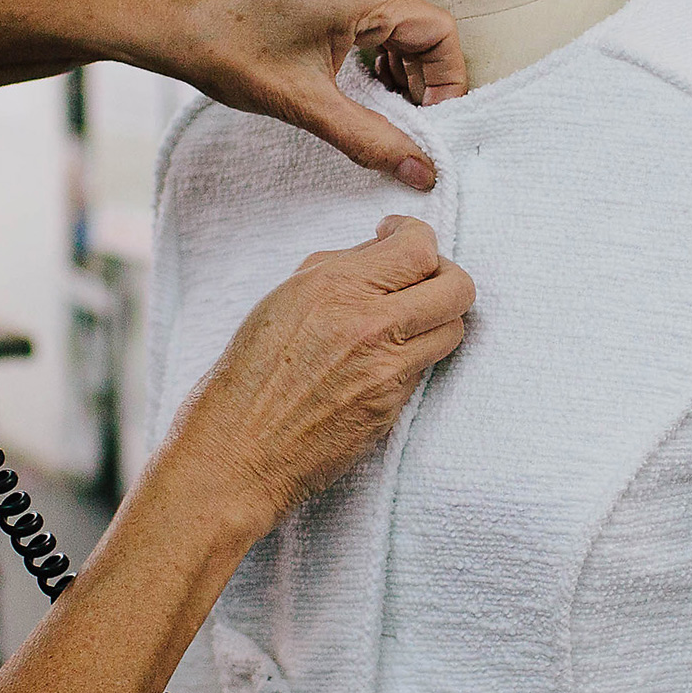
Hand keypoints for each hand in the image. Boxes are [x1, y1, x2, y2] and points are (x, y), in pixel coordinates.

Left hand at [108, 0, 466, 190]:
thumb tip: (419, 170)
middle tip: (406, 125)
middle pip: (416, 24)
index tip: (431, 123)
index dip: (447, 81)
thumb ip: (367, 139)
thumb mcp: (302, 106)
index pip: (439, 31)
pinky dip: (362, 46)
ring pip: (384, 18)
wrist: (158, 17)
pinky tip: (343, 81)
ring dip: (390, 64)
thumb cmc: (221, 51)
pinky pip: (353, 8)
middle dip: (418, 78)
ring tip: (377, 109)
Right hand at [165, 216, 473, 527]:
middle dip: (446, 279)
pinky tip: (376, 365)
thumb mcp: (279, 302)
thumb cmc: (244, 380)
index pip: (418, 246)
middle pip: (457, 287)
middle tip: (424, 281)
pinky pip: (424, 370)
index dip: (416, 236)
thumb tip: (379, 251)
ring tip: (405, 326)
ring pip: (452, 330)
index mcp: (333, 286)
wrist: (234, 455)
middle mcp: (368, 323)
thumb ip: (334, 270)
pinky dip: (410, 361)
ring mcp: (386, 369)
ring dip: (435, 323)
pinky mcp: (392, 406)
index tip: (400, 239)